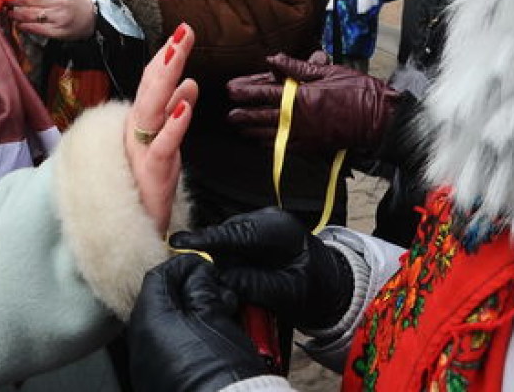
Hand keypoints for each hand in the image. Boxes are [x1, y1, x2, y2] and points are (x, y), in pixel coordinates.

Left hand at [7, 0, 94, 39]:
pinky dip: (24, 26)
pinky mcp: (58, 31)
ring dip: (15, 14)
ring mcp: (59, 17)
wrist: (91, 16)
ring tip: (10, 12)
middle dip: (12, 0)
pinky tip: (19, 23)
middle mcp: (59, 0)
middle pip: (28, 0)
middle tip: (4, 0)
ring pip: (29, 15)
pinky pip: (35, 29)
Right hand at [127, 24, 198, 233]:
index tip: (182, 33)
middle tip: (184, 31)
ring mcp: (140, 149)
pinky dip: (174, 123)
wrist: (134, 229)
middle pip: (150, 88)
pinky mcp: (150, 171)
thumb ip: (174, 112)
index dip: (166, 57)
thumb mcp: (166, 142)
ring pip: (152, 109)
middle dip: (167, 57)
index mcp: (139, 122)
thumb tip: (190, 83)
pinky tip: (186, 103)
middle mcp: (135, 130)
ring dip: (166, 79)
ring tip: (179, 54)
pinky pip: (163, 144)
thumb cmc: (147, 183)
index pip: (152, 83)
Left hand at [128, 254, 270, 391]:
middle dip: (186, 291)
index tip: (201, 266)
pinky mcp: (156, 381)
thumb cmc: (221, 368)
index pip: (157, 277)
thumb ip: (201, 286)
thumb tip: (198, 273)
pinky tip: (208, 337)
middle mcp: (139, 344)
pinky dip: (185, 336)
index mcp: (148, 321)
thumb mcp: (214, 314)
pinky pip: (167, 348)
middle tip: (212, 289)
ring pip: (164, 325)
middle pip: (159, 302)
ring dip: (188, 314)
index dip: (182, 266)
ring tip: (216, 314)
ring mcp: (146, 366)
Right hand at [170, 208, 352, 330]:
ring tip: (240, 286)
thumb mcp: (289, 293)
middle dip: (216, 257)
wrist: (335, 286)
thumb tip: (223, 279)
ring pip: (228, 241)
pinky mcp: (257, 233)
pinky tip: (241, 278)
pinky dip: (232, 261)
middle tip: (214, 285)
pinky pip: (234, 245)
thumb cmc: (317, 290)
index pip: (236, 234)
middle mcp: (268, 220)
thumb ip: (256, 284)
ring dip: (225, 262)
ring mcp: (262, 224)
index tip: (178, 243)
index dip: (206, 239)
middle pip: (227, 235)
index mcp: (279, 230)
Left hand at [227, 52, 399, 154]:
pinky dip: (272, 144)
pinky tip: (263, 142)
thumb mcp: (327, 72)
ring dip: (254, 130)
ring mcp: (305, 134)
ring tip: (240, 128)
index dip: (247, 91)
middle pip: (264, 115)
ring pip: (272, 133)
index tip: (231, 90)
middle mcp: (298, 117)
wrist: (379, 118)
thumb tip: (273, 60)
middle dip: (245, 114)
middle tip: (229, 115)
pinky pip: (287, 146)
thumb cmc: (357, 91)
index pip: (266, 92)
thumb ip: (297, 68)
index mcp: (301, 95)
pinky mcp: (313, 146)